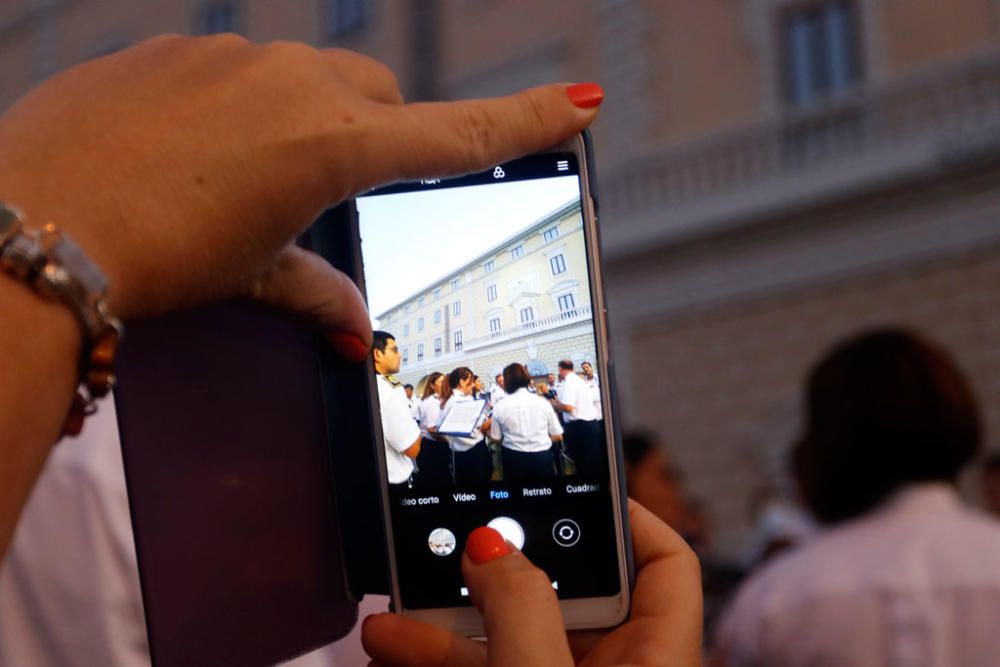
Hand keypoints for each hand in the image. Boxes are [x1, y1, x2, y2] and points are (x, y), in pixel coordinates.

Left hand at [0, 34, 601, 354]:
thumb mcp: (250, 278)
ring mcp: (232, 56)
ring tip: (239, 180)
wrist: (34, 219)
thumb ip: (315, 293)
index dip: (528, 119)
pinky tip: (188, 152)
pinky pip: (232, 69)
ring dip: (297, 119)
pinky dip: (233, 106)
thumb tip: (355, 332)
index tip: (584, 100)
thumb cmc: (156, 255)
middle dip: (374, 133)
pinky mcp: (173, 48)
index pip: (458, 134)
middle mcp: (296, 83)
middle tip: (330, 188)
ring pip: (303, 77)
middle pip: (376, 96)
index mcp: (336, 144)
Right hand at [362, 500, 702, 665]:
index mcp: (654, 657)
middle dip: (492, 572)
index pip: (664, 563)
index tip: (562, 482)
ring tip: (387, 621)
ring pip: (508, 639)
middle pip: (564, 593)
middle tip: (445, 546)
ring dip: (443, 625)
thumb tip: (487, 544)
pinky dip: (437, 660)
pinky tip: (390, 650)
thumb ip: (519, 610)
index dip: (623, 515)